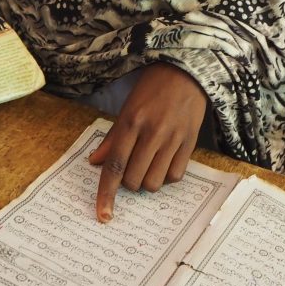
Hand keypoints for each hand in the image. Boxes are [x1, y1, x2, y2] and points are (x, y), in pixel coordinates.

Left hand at [89, 63, 207, 222]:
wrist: (186, 70)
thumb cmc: (152, 87)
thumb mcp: (127, 107)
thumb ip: (113, 137)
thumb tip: (94, 162)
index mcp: (132, 121)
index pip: (115, 165)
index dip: (106, 193)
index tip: (103, 214)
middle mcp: (152, 132)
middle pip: (134, 179)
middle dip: (129, 182)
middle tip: (131, 166)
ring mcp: (173, 138)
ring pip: (154, 182)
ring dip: (147, 180)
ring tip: (149, 163)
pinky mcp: (190, 142)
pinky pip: (175, 176)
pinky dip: (167, 175)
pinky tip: (165, 160)